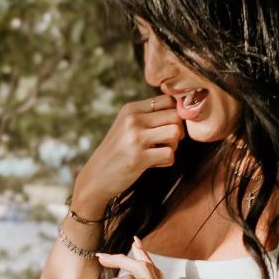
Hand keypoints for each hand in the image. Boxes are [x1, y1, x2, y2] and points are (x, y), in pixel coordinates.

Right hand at [71, 95, 183, 217]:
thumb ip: (148, 116)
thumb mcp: (126, 127)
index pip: (168, 100)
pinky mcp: (139, 158)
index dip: (176, 114)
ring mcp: (135, 139)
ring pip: (175, 132)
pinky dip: (167, 161)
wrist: (96, 178)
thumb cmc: (116, 152)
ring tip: (161, 152)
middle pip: (175, 115)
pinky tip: (155, 163)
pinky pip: (170, 154)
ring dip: (174, 145)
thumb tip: (183, 110)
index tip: (168, 127)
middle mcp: (132, 120)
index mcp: (130, 110)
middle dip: (178, 130)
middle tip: (167, 142)